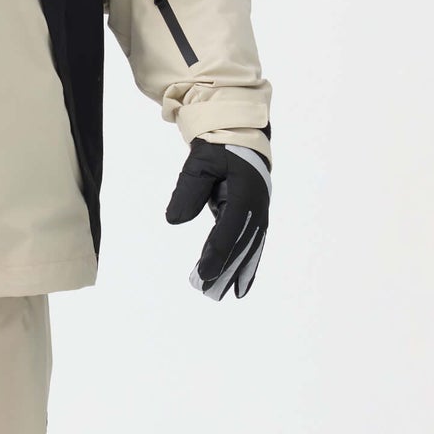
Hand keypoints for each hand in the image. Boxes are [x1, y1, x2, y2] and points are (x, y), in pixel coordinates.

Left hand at [165, 139, 270, 300]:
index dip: (217, 252)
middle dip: (225, 269)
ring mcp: (259, 212)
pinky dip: (246, 264)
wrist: (242, 138)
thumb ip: (188, 189)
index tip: (204, 273)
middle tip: (207, 292)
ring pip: (249, 247)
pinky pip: (251, 244)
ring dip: (237, 272)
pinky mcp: (255, 217)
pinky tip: (238, 284)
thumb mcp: (200, 161)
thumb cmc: (218, 149)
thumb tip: (174, 220)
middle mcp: (256, 205)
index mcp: (244, 190)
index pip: (230, 227)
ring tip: (223, 295)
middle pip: (242, 243)